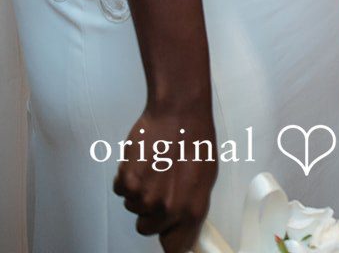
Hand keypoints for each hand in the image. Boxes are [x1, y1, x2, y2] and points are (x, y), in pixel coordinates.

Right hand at [113, 103, 217, 250]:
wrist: (179, 112)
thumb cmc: (195, 138)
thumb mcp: (205, 178)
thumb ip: (192, 207)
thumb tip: (183, 226)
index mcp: (192, 211)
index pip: (175, 247)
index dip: (168, 238)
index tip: (166, 232)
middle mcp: (168, 210)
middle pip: (147, 229)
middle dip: (150, 211)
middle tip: (160, 185)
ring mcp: (146, 197)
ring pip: (133, 208)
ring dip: (139, 191)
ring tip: (155, 167)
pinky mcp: (128, 182)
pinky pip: (121, 191)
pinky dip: (127, 178)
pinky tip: (142, 161)